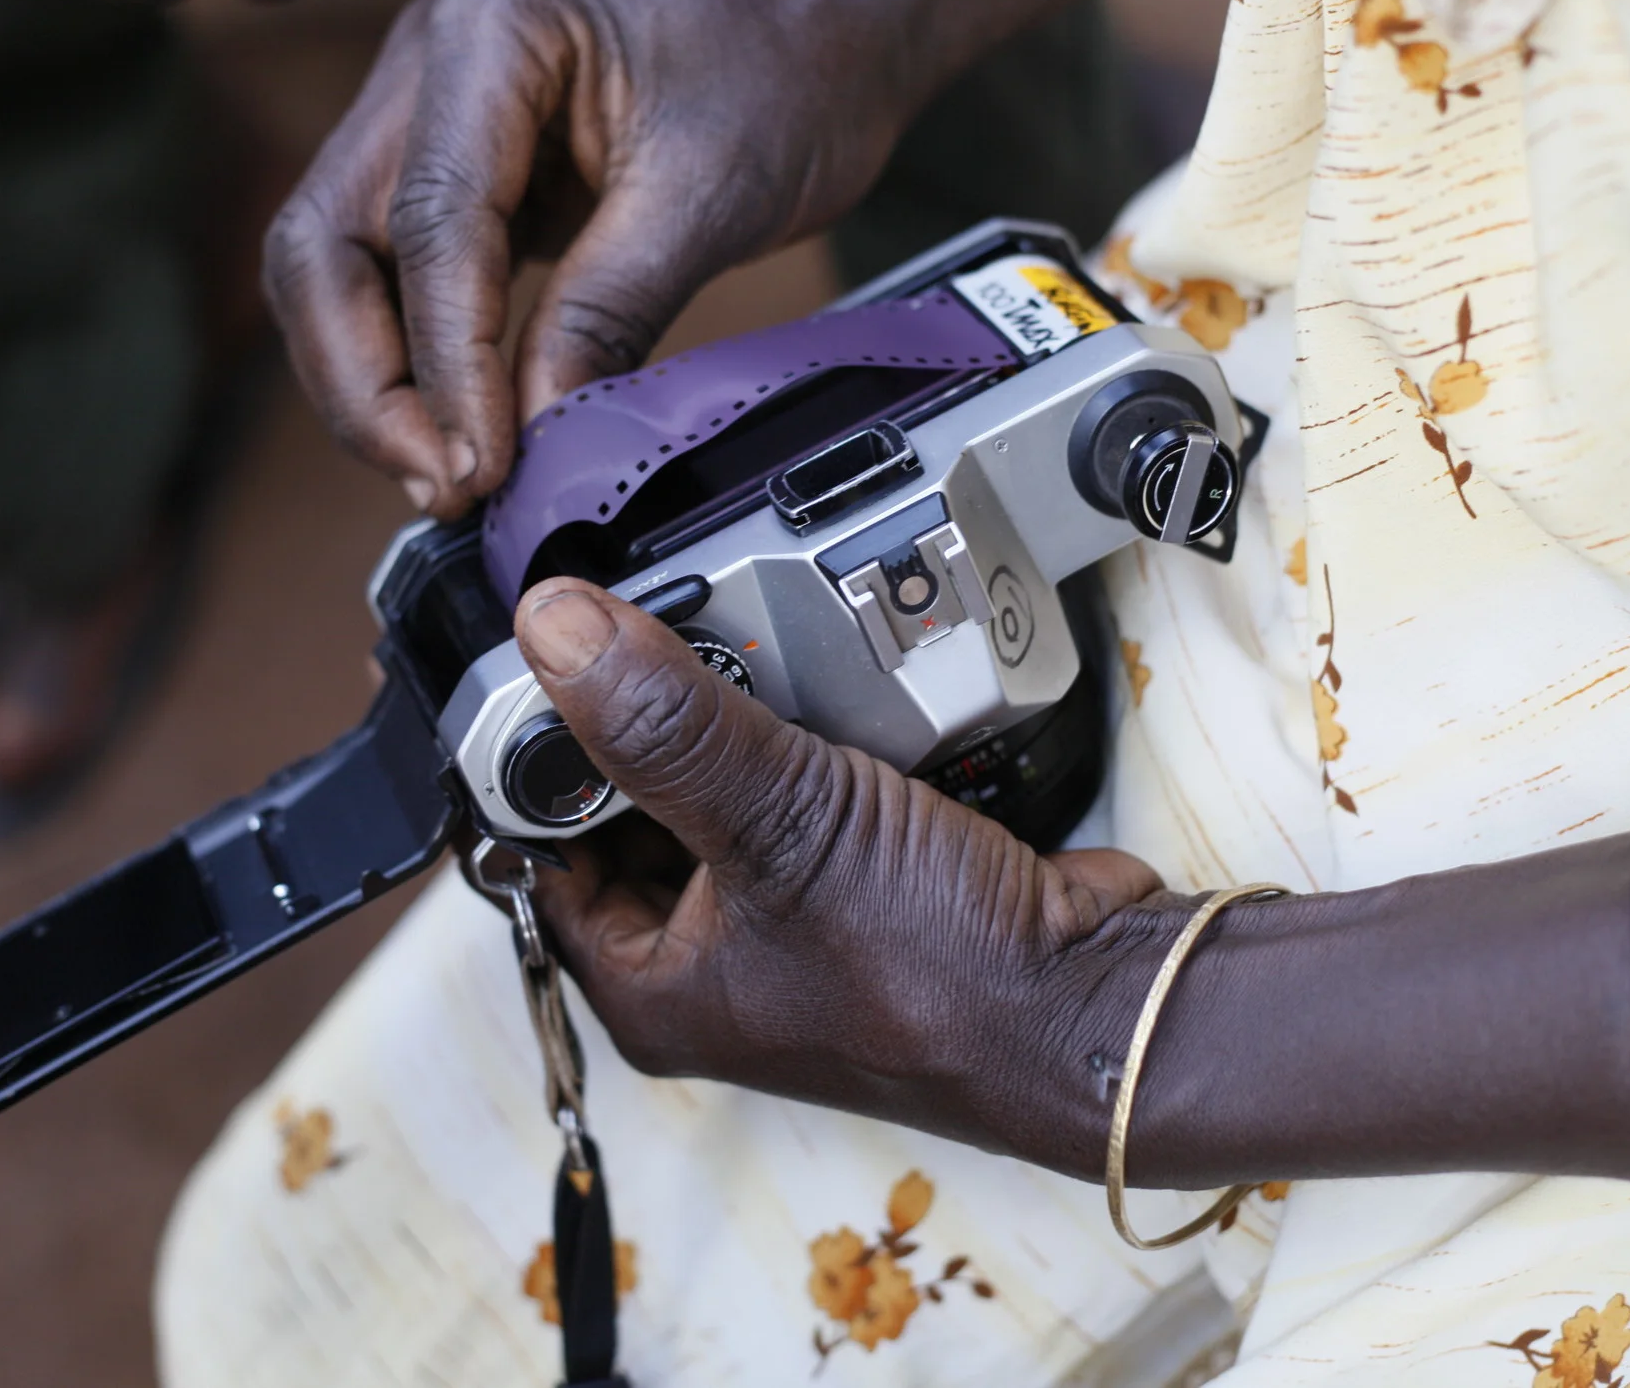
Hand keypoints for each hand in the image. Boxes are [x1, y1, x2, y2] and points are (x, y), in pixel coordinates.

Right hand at [262, 0, 917, 514]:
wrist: (831, 33)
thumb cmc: (785, 74)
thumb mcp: (710, 198)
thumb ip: (610, 310)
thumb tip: (536, 432)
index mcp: (492, 15)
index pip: (429, 216)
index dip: (446, 358)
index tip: (481, 460)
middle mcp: (427, 50)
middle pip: (327, 242)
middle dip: (366, 382)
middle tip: (441, 483)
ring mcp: (424, 107)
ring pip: (336, 268)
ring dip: (374, 384)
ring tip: (448, 476)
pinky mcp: (449, 168)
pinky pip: (390, 278)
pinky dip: (414, 362)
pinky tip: (460, 433)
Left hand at [511, 577, 1170, 1174]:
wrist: (1099, 999)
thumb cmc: (943, 975)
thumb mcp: (781, 825)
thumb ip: (665, 724)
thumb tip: (555, 633)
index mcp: (651, 988)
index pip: (535, 852)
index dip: (529, 756)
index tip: (538, 653)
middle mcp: (709, 968)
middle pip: (626, 814)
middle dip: (639, 725)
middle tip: (644, 631)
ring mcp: (786, 927)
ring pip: (718, 793)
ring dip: (726, 721)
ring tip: (726, 645)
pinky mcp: (858, 886)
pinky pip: (799, 790)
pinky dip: (804, 736)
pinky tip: (814, 684)